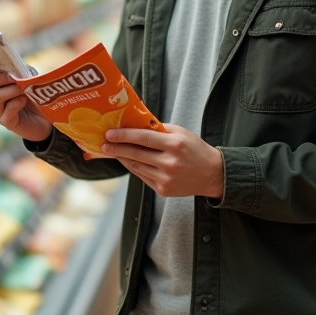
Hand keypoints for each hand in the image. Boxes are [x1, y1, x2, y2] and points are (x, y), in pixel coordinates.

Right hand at [0, 59, 52, 142]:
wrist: (47, 115)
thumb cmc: (36, 93)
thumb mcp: (28, 76)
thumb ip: (19, 69)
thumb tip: (14, 64)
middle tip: (13, 77)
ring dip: (12, 90)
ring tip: (24, 89)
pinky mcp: (8, 122)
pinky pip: (7, 112)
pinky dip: (15, 104)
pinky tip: (23, 100)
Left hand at [102, 124, 223, 199]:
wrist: (212, 174)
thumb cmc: (195, 149)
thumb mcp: (181, 133)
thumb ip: (158, 129)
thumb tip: (134, 124)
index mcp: (175, 144)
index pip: (143, 138)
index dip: (124, 135)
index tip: (109, 133)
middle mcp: (170, 163)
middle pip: (136, 154)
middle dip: (116, 148)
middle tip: (103, 143)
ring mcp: (166, 179)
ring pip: (136, 166)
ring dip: (122, 158)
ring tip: (112, 151)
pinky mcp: (163, 190)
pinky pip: (142, 176)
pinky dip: (133, 167)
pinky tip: (127, 160)